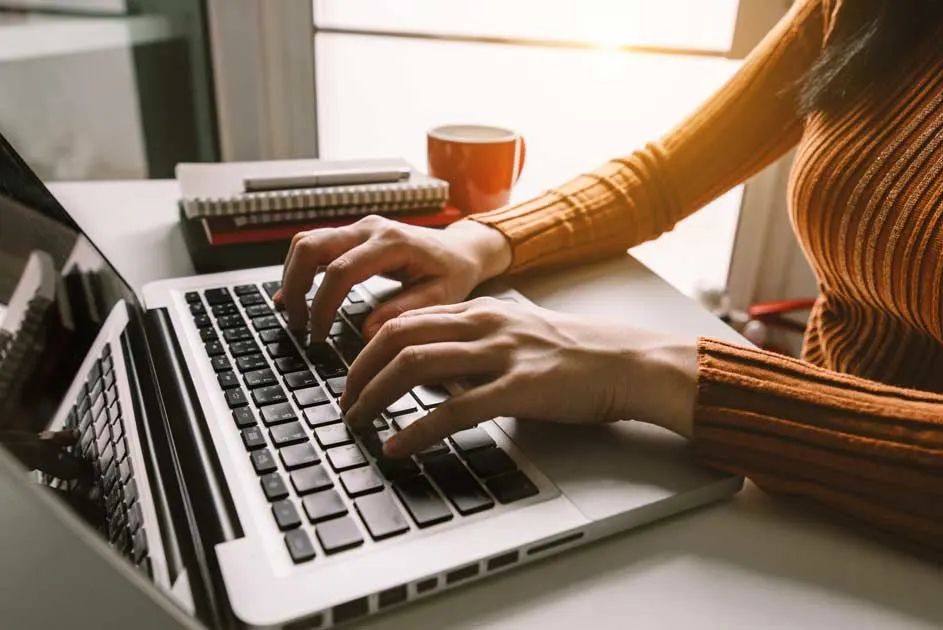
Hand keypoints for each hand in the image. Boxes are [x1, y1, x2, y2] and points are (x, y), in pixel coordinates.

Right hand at [277, 215, 511, 338]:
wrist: (461, 250)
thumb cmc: (453, 272)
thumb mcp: (441, 297)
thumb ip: (406, 311)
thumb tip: (369, 331)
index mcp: (393, 242)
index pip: (341, 270)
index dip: (323, 304)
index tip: (318, 334)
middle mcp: (370, 228)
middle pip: (311, 246)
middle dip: (295, 286)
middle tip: (298, 323)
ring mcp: (359, 228)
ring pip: (306, 242)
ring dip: (293, 277)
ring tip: (295, 313)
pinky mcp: (353, 234)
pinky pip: (315, 245)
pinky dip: (301, 269)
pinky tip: (295, 296)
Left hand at [342, 297, 697, 456]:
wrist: (624, 361)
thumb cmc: (573, 353)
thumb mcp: (514, 336)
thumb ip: (472, 348)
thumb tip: (435, 378)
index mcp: (479, 311)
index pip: (405, 319)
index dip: (367, 349)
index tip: (352, 376)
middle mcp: (482, 325)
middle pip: (397, 337)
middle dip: (359, 371)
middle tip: (345, 401)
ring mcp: (498, 354)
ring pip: (415, 366)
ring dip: (375, 396)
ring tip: (358, 422)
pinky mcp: (517, 388)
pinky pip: (453, 410)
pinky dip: (416, 430)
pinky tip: (398, 446)